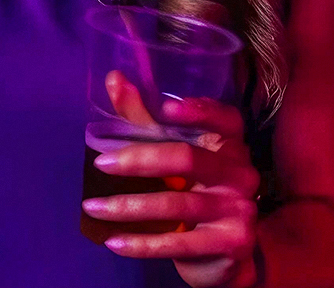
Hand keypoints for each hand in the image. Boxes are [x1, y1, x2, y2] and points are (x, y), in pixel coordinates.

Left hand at [82, 73, 259, 287]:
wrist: (225, 254)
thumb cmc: (194, 192)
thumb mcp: (173, 153)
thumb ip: (144, 119)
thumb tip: (114, 79)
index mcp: (230, 145)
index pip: (226, 119)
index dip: (199, 112)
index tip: (165, 108)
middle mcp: (241, 173)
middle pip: (188, 159)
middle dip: (140, 159)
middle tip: (101, 164)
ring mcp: (240, 210)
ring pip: (176, 205)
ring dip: (128, 206)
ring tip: (92, 207)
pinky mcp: (231, 244)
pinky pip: (179, 243)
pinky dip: (142, 244)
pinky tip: (113, 242)